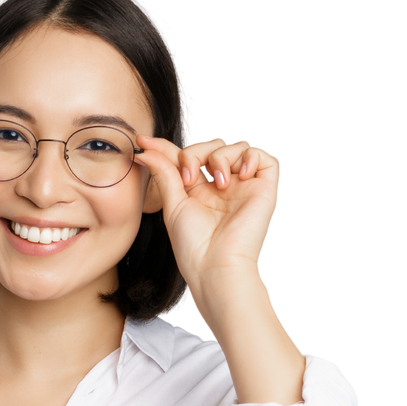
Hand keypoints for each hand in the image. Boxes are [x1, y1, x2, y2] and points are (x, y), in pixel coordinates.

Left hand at [135, 134, 282, 287]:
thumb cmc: (193, 245)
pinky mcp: (264, 188)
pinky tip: (238, 176)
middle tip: (187, 179)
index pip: (187, 158)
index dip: (166, 147)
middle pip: (211, 146)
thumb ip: (164, 173)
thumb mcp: (173, 204)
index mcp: (201, 192)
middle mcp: (224, 187)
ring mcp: (244, 186)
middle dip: (195, 153)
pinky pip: (264, 157)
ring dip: (220, 157)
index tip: (142, 141)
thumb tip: (145, 151)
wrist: (216, 265)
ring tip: (218, 184)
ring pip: (236, 146)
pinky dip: (249, 157)